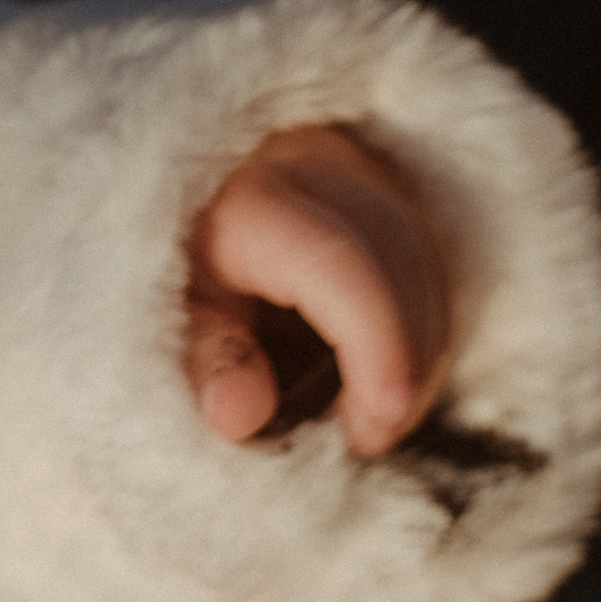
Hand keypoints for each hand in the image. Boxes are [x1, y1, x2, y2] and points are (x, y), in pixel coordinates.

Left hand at [186, 123, 452, 460]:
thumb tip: (238, 413)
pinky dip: (424, 327)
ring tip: (372, 413)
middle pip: (401, 261)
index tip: (370, 436)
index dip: (377, 351)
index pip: (343, 265)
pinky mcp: (389, 182)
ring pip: (430, 261)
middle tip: (364, 439)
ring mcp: (362, 165)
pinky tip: (387, 372)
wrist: (182, 197)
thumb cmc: (175, 270)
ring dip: (421, 353)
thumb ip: (206, 360)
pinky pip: (435, 258)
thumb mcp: (165, 317)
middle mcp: (317, 163)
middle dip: (403, 366)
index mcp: (256, 198)